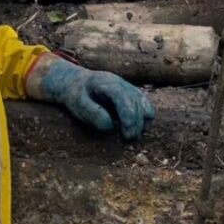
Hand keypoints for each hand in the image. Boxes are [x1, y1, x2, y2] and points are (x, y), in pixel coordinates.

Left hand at [26, 54, 154, 138]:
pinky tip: (131, 129)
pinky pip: (147, 109)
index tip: (127, 135)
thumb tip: (111, 126)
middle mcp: (122, 84)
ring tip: (130, 136)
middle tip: (128, 140)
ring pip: (146, 106)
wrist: (77, 83)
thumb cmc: (76, 95)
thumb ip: (92, 114)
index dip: (129, 117)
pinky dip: (143, 121)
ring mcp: (130, 89)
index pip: (124, 98)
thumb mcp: (77, 104)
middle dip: (136, 124)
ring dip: (141, 124)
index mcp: (107, 83)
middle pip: (138, 103)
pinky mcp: (134, 96)